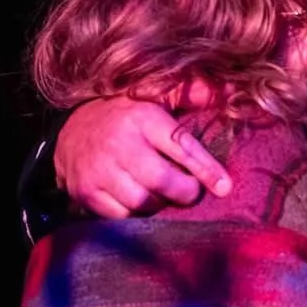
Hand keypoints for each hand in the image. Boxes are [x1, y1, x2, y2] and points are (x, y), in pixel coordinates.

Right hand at [54, 96, 231, 217]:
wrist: (72, 128)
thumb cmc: (128, 114)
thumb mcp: (157, 96)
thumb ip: (193, 94)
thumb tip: (234, 90)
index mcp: (143, 117)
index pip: (182, 147)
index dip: (207, 170)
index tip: (225, 188)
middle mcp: (120, 142)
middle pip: (163, 182)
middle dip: (185, 193)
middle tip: (190, 191)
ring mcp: (99, 169)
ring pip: (143, 202)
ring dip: (160, 204)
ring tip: (164, 194)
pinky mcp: (85, 191)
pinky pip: (120, 215)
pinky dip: (136, 213)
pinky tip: (140, 199)